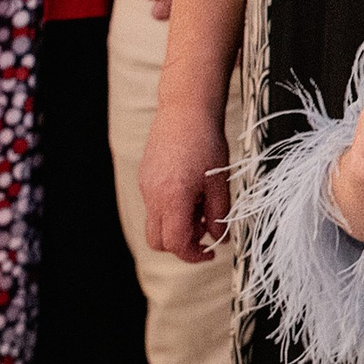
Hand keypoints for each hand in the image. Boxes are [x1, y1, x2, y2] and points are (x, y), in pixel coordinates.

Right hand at [141, 98, 234, 265]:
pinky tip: (190, 190)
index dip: (193, 254)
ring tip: (200, 203)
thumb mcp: (219, 181)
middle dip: (182, 244)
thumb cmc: (206, 141)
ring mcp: (145, 186)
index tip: (210, 250)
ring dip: (177, 225)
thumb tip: (219, 236)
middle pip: (158, 241)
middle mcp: (153, 195)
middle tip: (205, 228)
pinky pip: (154, 205)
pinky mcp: (144, 178)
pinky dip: (171, 209)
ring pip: (155, 223)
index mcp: (173, 197)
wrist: (186, 109)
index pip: (175, 243)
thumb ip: (219, 213)